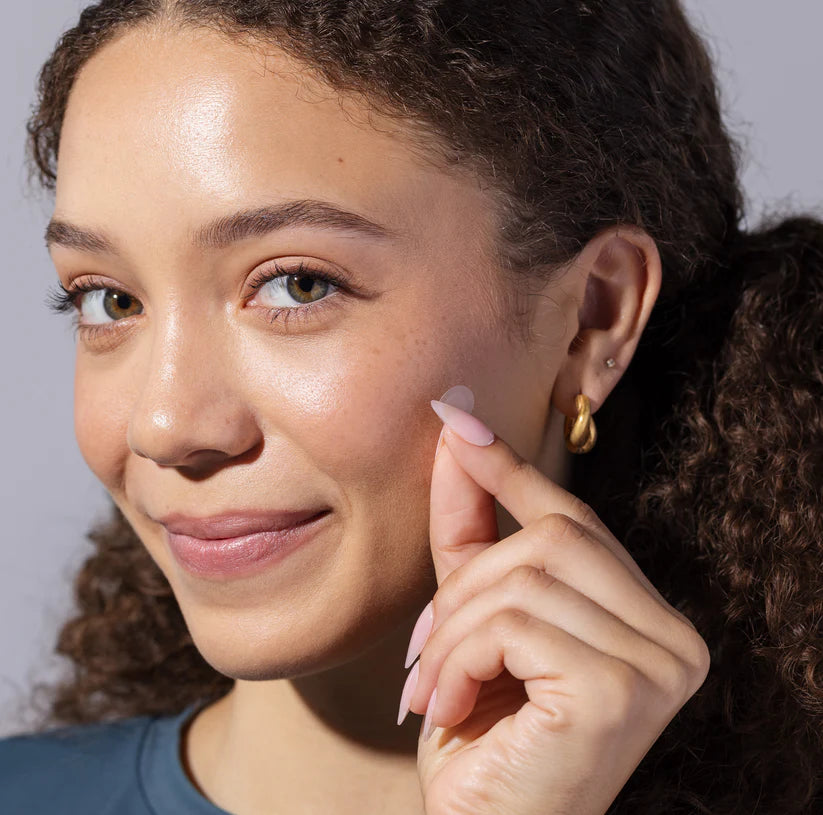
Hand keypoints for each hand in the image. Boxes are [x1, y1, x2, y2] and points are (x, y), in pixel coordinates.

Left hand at [398, 391, 710, 814]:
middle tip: (427, 650)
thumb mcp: (474, 619)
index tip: (455, 421)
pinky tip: (452, 709)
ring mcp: (658, 664)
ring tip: (436, 688)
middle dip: (466, 586)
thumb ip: (473, 532)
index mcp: (648, 618)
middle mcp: (674, 637)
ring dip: (452, 632)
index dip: (511, 469)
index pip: (576, 520)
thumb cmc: (485, 734)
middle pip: (550, 539)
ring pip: (523, 579)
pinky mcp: (620, 690)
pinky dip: (458, 659)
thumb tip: (458, 437)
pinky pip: (512, 624)